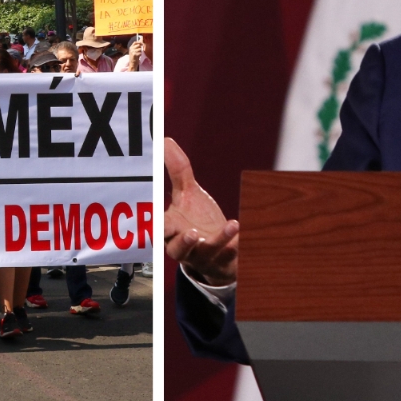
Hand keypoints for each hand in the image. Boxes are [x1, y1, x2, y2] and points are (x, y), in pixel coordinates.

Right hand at [163, 138, 238, 286]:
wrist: (217, 254)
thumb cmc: (197, 222)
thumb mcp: (188, 194)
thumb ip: (177, 170)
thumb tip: (165, 140)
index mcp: (171, 229)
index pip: (158, 228)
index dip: (156, 226)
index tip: (156, 219)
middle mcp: (185, 246)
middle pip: (177, 248)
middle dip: (182, 242)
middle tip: (190, 233)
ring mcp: (205, 255)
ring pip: (207, 252)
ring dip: (218, 240)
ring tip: (231, 226)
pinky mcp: (225, 259)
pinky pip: (231, 255)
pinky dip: (238, 244)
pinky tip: (244, 229)